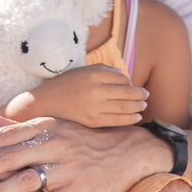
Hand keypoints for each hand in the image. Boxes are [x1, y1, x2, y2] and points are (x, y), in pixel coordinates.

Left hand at [0, 117, 166, 191]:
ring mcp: (67, 167)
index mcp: (46, 126)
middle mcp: (55, 143)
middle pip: (11, 156)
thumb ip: (18, 127)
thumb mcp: (53, 127)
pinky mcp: (79, 189)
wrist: (127, 153)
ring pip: (26, 180)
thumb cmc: (83, 142)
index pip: (7, 135)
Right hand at [3, 64, 147, 128]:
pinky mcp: (93, 121)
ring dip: (138, 106)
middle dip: (140, 94)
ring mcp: (95, 107)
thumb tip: (123, 76)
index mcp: (94, 75)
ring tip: (143, 105)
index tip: (131, 85)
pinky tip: (136, 117)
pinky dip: (130, 118)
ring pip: (126, 107)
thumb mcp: (81, 71)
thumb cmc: (64, 86)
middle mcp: (96, 90)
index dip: (129, 82)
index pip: (122, 78)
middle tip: (146, 95)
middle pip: (128, 92)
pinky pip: (118, 120)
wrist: (45, 104)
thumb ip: (103, 70)